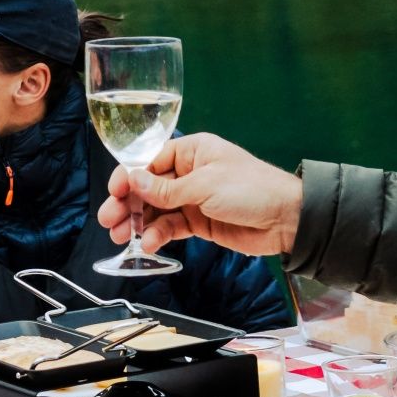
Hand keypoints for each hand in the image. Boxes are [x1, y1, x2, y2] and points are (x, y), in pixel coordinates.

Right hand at [95, 133, 303, 256]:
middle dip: (128, 204)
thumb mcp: (204, 185)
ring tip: (120, 237)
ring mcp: (193, 199)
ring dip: (138, 223)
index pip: (150, 162)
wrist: (287, 220)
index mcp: (192, 152)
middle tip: (108, 220)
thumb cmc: (252, 189)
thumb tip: (132, 180)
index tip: (115, 192)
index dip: (129, 177)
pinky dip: (158, 235)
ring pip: (156, 210)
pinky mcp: (199, 222)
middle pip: (148, 187)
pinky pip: (171, 227)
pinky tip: (148, 244)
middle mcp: (189, 173)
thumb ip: (166, 188)